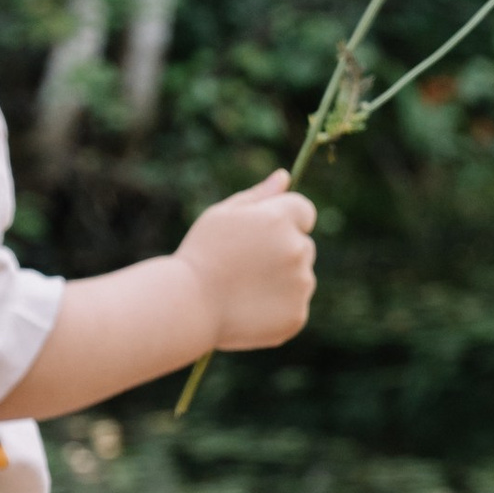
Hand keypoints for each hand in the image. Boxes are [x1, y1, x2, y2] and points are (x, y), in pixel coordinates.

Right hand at [176, 170, 317, 351]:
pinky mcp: (297, 315)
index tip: (262, 235)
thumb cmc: (201, 255)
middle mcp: (297, 249)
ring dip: (282, 280)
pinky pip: (294, 305)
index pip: (304, 211)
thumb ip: (258, 195)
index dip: (285, 221)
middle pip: (303, 245)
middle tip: (244, 266)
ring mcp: (300, 285)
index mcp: (280, 219)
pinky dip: (278, 307)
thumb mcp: (222, 215)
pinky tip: (249, 308)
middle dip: (282, 251)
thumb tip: (284, 177)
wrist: (189, 307)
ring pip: (301, 277)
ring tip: (243, 289)